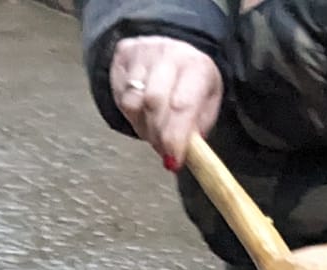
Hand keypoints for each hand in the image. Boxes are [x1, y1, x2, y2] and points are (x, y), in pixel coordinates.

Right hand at [110, 36, 222, 167]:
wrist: (174, 54)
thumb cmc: (191, 85)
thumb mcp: (205, 106)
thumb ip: (196, 130)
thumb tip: (183, 152)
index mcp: (197, 66)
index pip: (182, 105)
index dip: (175, 137)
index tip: (173, 160)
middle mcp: (170, 54)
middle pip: (154, 102)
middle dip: (157, 134)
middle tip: (163, 148)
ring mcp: (144, 51)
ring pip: (133, 101)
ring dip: (142, 126)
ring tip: (154, 128)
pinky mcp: (124, 53)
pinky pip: (121, 95)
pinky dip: (131, 113)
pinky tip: (143, 112)